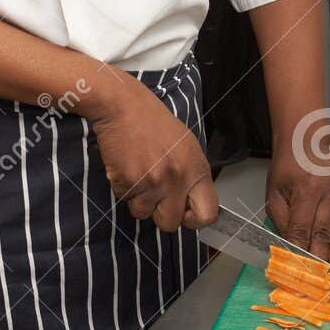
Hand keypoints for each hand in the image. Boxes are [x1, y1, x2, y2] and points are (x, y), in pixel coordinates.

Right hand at [93, 72, 218, 232]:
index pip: (207, 213)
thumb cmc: (154, 123)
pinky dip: (122, 186)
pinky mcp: (126, 181)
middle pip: (170, 223)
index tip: (184, 214)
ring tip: (137, 173)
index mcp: (196, 169)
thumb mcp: (186, 146)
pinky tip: (125, 165)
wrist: (123, 106)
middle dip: (159, 213)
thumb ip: (191, 175)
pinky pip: (124, 198)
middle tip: (154, 195)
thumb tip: (190, 203)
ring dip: (138, 198)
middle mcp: (177, 179)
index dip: (195, 220)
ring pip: (142, 212)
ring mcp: (151, 182)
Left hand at [266, 150, 329, 270]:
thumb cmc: (286, 170)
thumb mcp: (275, 192)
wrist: (307, 144)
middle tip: (318, 285)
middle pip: (323, 235)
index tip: (296, 272)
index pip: (302, 228)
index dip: (299, 252)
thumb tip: (288, 248)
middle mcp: (329, 195)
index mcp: (306, 190)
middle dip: (320, 262)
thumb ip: (282, 220)